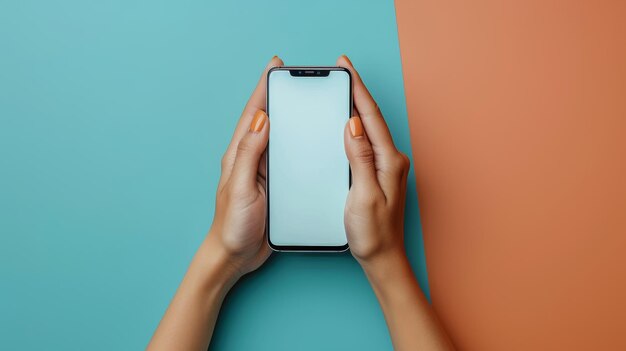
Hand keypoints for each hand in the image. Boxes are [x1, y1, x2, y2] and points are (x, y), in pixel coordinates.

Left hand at [207, 56, 283, 278]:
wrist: (236, 255)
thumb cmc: (233, 225)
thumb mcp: (240, 187)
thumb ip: (249, 153)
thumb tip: (260, 118)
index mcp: (240, 155)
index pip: (253, 114)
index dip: (263, 89)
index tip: (274, 67)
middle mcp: (251, 159)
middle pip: (267, 120)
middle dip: (278, 96)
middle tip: (293, 77)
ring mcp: (262, 171)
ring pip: (279, 137)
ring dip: (289, 118)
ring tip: (304, 101)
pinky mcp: (274, 184)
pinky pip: (287, 157)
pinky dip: (296, 144)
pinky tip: (308, 141)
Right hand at [339, 55, 410, 264]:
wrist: (383, 258)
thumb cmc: (373, 234)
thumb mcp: (362, 196)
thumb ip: (359, 159)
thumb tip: (354, 125)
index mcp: (389, 161)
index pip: (371, 118)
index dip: (358, 90)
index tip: (346, 68)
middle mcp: (392, 160)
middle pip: (372, 118)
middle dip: (357, 91)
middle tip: (344, 69)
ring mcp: (387, 167)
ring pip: (370, 128)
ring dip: (358, 106)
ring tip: (345, 87)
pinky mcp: (379, 174)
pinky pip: (367, 142)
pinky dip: (357, 126)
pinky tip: (348, 123)